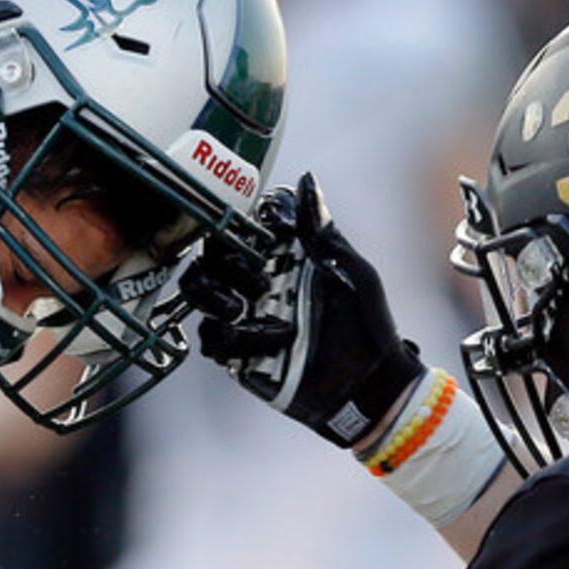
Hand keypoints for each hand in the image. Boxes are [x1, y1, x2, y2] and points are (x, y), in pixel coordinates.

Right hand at [182, 173, 430, 454]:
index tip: (256, 233)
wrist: (368, 387)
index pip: (243, 228)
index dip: (238, 224)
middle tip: (257, 279)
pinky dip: (234, 337)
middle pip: (211, 256)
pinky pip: (213, 339)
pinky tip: (272, 341)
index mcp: (285, 258)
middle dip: (224, 262)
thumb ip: (324, 231)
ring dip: (214, 295)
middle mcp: (259, 283)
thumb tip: (306, 181)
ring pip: (200, 293)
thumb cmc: (369, 326)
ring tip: (241, 307)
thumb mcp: (353, 272)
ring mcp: (246, 317)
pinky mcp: (239, 353)